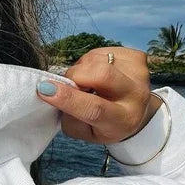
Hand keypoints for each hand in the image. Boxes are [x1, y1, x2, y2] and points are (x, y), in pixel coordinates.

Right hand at [36, 47, 161, 144]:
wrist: (137, 111)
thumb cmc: (105, 124)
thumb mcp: (85, 132)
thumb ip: (68, 117)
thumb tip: (53, 91)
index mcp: (122, 121)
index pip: (94, 108)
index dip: (67, 98)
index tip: (44, 89)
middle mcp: (136, 96)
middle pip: (101, 74)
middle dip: (74, 76)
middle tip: (68, 85)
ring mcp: (140, 73)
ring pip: (96, 60)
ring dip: (81, 69)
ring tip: (86, 82)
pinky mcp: (138, 57)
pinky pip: (101, 52)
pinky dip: (90, 61)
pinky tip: (96, 73)